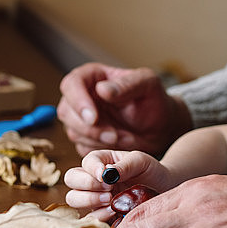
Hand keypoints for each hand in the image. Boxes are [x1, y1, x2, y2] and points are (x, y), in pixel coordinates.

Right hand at [57, 63, 191, 156]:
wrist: (160, 127)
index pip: (71, 84)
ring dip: (97, 140)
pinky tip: (118, 145)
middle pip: (66, 112)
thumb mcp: (148, 85)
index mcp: (92, 77)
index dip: (78, 101)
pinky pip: (81, 148)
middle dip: (89, 128)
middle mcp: (82, 97)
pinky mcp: (85, 139)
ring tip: (123, 138)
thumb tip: (102, 90)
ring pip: (72, 132)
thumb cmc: (153, 100)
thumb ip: (127, 84)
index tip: (94, 117)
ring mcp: (81, 119)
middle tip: (114, 135)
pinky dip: (99, 150)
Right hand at [63, 150, 173, 221]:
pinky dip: (98, 216)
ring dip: (89, 200)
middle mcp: (93, 178)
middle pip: (71, 179)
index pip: (86, 161)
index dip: (91, 169)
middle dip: (86, 184)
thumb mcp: (141, 161)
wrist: (163, 190)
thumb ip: (124, 165)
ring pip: (73, 198)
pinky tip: (114, 213)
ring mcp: (94, 197)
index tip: (105, 175)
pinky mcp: (99, 214)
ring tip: (110, 200)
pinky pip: (88, 217)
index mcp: (101, 161)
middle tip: (108, 189)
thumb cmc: (151, 171)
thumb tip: (106, 173)